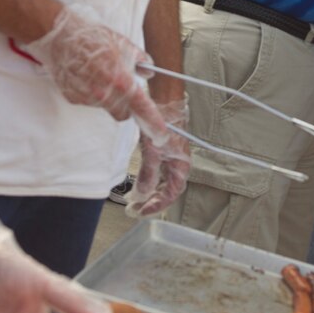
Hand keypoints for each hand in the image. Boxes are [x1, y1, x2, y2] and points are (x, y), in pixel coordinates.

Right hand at [22, 6, 173, 146]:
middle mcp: (104, 94)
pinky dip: (91, 93)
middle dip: (127, 106)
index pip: (142, 107)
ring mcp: (87, 98)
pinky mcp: (73, 98)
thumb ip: (140, 60)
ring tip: (98, 73)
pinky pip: (89, 102)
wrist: (59, 36)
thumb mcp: (122, 43)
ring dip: (108, 97)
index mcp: (120, 81)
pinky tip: (86, 76)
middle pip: (123, 114)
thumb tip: (149, 71)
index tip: (161, 132)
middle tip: (123, 89)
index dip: (153, 121)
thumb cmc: (91, 38)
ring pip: (105, 107)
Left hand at [129, 96, 190, 216]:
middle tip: (134, 208)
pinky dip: (147, 178)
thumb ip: (147, 176)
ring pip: (161, 181)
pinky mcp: (164, 149)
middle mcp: (178, 164)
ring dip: (148, 190)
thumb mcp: (153, 152)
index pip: (171, 195)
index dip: (156, 206)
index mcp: (181, 167)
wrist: (165, 101)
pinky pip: (157, 170)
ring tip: (133, 197)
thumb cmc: (164, 124)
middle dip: (150, 200)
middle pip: (166, 190)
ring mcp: (171, 157)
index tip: (140, 211)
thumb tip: (140, 195)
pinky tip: (138, 179)